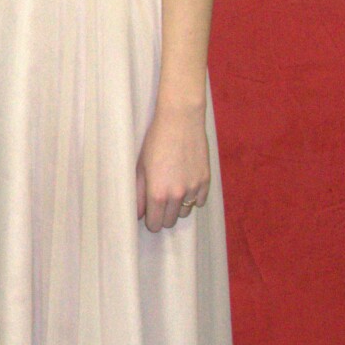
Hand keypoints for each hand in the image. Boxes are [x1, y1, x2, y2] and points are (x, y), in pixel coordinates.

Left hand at [135, 103, 209, 232]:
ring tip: (172, 189)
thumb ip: (138, 193)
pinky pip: (199, 201)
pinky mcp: (206, 181)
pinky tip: (185, 183)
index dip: (151, 220)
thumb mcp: (141, 167)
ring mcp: (194, 188)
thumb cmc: (156, 141)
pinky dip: (193, 197)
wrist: (180, 120)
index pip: (155, 224)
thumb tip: (138, 214)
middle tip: (159, 200)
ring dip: (178, 207)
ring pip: (186, 213)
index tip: (149, 213)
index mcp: (157, 193)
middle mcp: (177, 195)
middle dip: (163, 215)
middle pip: (170, 222)